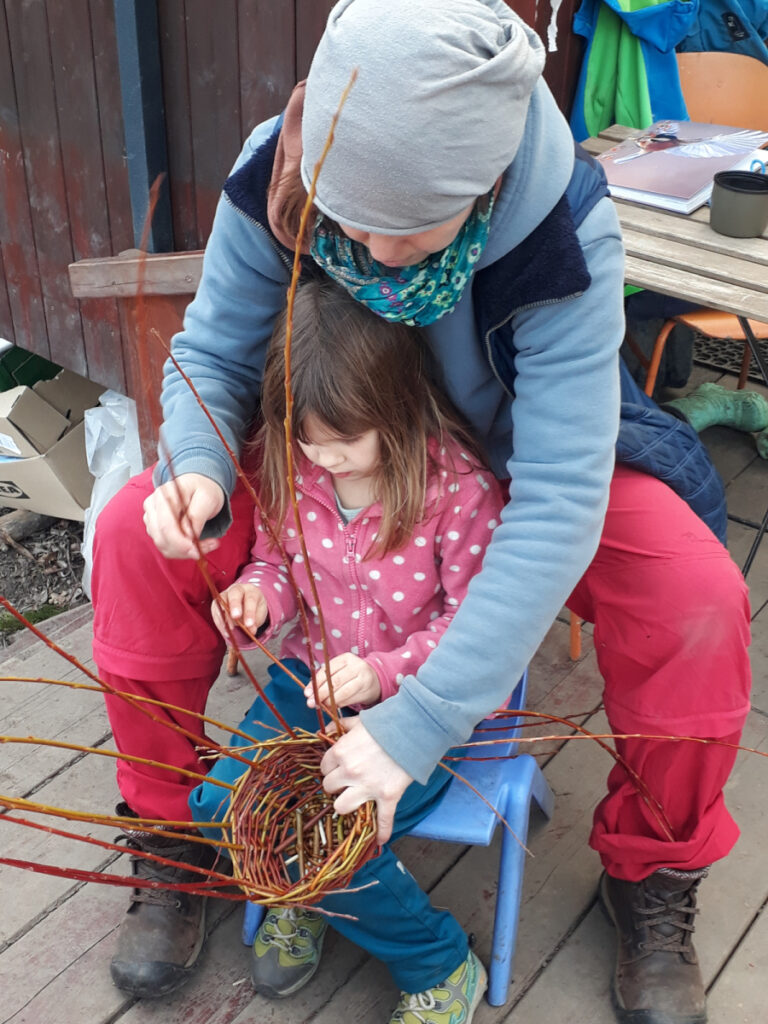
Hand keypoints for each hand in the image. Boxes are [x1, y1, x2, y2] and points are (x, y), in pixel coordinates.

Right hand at [142, 473, 224, 557]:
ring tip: (207, 543)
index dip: (180, 543)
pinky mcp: (154, 528)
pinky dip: (181, 550)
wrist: (198, 484)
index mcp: (164, 495)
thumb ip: (196, 516)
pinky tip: (195, 543)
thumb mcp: (207, 498)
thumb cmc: (203, 488)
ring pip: (163, 546)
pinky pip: (165, 546)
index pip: (166, 526)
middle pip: (162, 538)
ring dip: (185, 551)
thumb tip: (188, 535)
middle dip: (185, 550)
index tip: (198, 551)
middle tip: (209, 547)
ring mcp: (151, 518)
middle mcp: (153, 506)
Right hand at [211, 583, 267, 638]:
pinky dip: (219, 622)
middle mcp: (238, 589)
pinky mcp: (217, 602)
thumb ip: (254, 622)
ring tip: (228, 631)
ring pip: (221, 601)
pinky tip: (224, 631)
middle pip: (234, 594)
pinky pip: (215, 610)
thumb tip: (250, 631)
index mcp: (251, 590)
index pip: (251, 598)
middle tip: (235, 619)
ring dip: (224, 616)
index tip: (249, 624)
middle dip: (234, 606)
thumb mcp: (259, 615)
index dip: (249, 612)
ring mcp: (226, 594)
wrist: (248, 605)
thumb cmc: (255, 609)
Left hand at [306, 653, 381, 709]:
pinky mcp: (367, 691)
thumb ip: (324, 678)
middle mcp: (356, 666)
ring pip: (343, 692)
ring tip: (321, 706)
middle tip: (311, 703)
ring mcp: (363, 679)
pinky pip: (349, 700)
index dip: (316, 683)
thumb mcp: (339, 670)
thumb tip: (308, 692)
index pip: (328, 670)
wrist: (375, 679)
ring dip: (329, 701)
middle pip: (335, 681)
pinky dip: (339, 704)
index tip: (307, 693)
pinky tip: (332, 706)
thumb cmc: (351, 675)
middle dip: (321, 694)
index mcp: (346, 658)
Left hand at [320, 717, 412, 844]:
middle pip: (329, 788)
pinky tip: (381, 839)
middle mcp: (349, 771)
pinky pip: (383, 819)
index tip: (339, 767)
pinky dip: (383, 831)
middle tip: (346, 782)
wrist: (413, 728)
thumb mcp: (360, 721)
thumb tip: (328, 730)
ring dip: (347, 804)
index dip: (331, 768)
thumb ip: (342, 726)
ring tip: (355, 800)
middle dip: (337, 785)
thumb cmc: (385, 723)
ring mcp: (367, 786)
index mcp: (340, 752)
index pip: (324, 767)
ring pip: (342, 807)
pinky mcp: (387, 796)